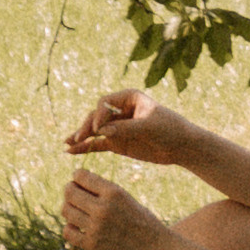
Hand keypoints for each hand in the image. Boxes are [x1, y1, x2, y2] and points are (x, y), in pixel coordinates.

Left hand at [60, 167, 165, 249]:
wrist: (154, 248)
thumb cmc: (140, 219)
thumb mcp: (124, 197)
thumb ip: (102, 190)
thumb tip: (74, 183)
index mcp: (113, 192)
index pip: (79, 175)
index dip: (77, 177)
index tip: (80, 182)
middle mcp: (103, 208)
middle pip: (69, 192)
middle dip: (70, 191)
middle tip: (75, 196)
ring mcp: (96, 228)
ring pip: (66, 210)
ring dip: (69, 208)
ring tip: (78, 211)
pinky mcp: (92, 245)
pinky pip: (68, 231)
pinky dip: (70, 227)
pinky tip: (78, 226)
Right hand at [64, 87, 189, 165]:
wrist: (182, 146)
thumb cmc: (169, 129)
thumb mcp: (149, 126)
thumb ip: (125, 128)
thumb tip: (102, 132)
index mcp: (128, 97)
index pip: (105, 103)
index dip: (99, 115)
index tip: (99, 129)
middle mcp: (120, 110)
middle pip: (96, 117)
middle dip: (86, 127)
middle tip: (77, 138)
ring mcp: (117, 127)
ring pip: (94, 131)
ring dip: (81, 137)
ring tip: (67, 144)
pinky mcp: (117, 142)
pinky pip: (98, 144)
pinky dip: (86, 148)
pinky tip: (72, 152)